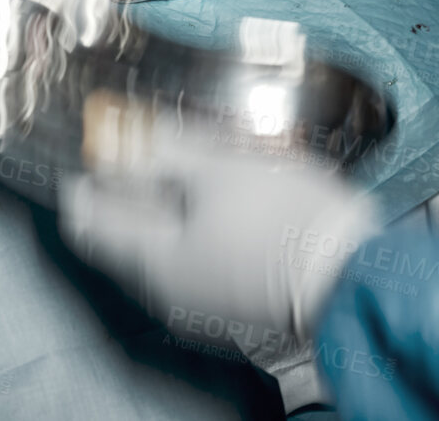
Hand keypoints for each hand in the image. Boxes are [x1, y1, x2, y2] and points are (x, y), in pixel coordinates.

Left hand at [60, 105, 377, 345]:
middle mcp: (168, 289)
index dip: (82, 181)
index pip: (88, 223)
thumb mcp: (217, 169)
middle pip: (126, 232)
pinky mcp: (237, 296)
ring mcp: (203, 298)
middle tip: (141, 142)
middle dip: (130, 184)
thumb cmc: (284, 219)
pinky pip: (199, 253)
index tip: (91, 147)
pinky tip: (224, 190)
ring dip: (168, 199)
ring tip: (191, 157)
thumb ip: (163, 153)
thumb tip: (121, 139)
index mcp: (151, 260)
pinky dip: (198, 219)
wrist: (356, 275)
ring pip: (166, 241)